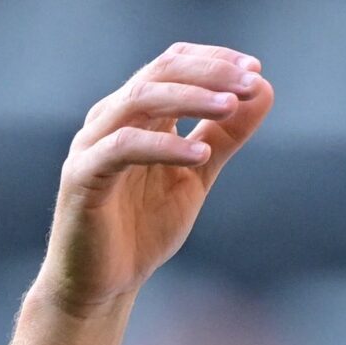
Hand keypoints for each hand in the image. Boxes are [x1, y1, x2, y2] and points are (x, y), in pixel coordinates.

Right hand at [43, 42, 275, 316]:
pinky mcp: (81, 177)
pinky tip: (198, 154)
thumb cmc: (143, 227)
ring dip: (189, 98)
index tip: (255, 69)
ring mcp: (92, 144)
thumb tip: (264, 90)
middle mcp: (111, 118)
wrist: (103, 285)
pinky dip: (162, 146)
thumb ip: (225, 136)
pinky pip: (122, 148)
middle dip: (209, 73)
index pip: (172, 64)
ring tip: (230, 106)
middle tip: (249, 82)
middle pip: (159, 73)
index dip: (213, 59)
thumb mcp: (196, 175)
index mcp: (136, 113)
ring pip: (139, 101)